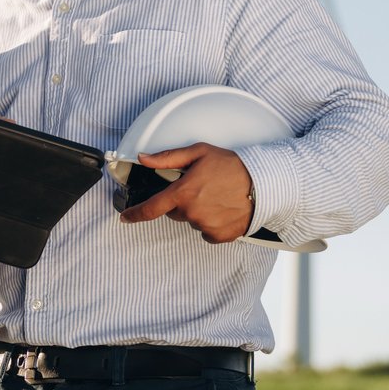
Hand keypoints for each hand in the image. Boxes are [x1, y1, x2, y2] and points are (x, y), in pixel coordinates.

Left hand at [117, 143, 253, 243]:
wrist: (263, 183)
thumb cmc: (231, 166)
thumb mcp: (198, 153)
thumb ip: (168, 158)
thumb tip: (144, 158)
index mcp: (183, 193)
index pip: (151, 208)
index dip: (135, 214)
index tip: (126, 217)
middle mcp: (192, 213)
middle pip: (175, 212)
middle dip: (182, 201)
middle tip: (201, 188)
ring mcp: (206, 226)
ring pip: (192, 221)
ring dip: (198, 211)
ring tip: (216, 196)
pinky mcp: (219, 236)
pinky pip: (206, 233)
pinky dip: (211, 223)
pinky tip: (222, 209)